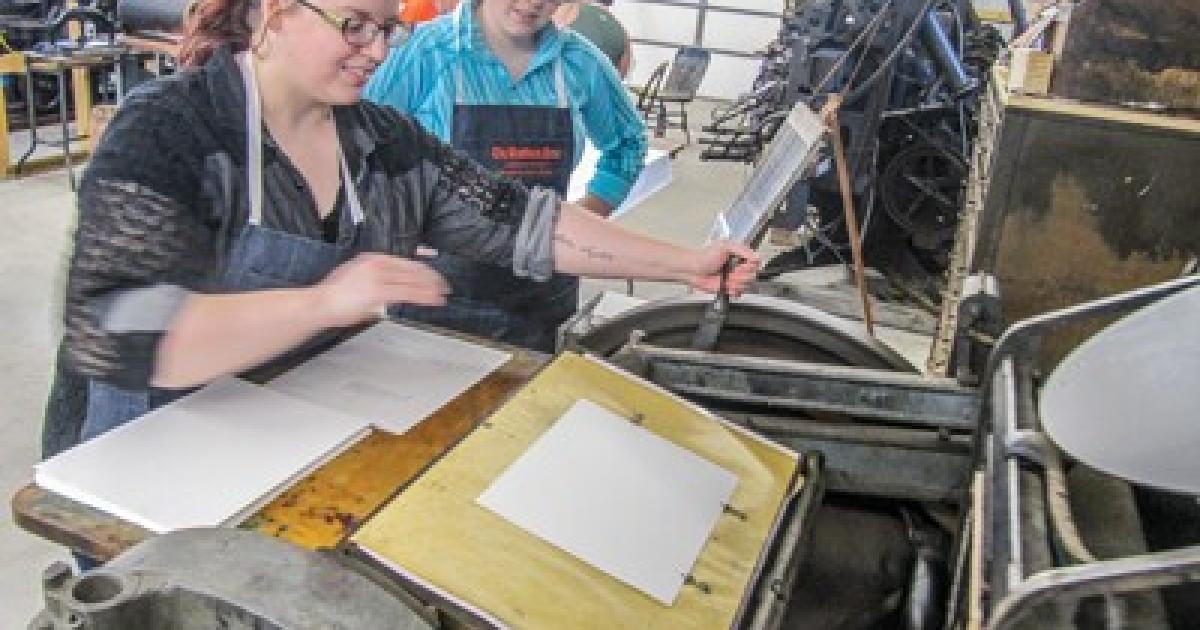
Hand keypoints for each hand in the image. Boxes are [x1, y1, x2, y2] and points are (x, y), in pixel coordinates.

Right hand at [313, 253, 448, 326]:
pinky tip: (433, 301)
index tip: (435, 274)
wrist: (321, 303)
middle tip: (444, 286)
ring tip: (442, 295)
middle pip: (414, 269)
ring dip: (431, 288)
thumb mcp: (357, 275)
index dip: (424, 268)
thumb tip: (391, 284)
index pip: (406, 261)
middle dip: (432, 278)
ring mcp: (380, 277)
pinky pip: (409, 293)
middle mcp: (378, 263)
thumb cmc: (335, 295)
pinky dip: (424, 297)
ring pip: (414, 281)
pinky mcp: (380, 292)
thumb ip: (375, 276)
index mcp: (373, 257)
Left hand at [686, 241, 760, 295]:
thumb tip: (757, 257)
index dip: (751, 267)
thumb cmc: (706, 256)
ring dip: (736, 283)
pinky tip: (727, 287)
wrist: (693, 270)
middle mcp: (739, 267)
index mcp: (740, 256)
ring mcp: (734, 279)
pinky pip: (738, 292)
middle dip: (742, 276)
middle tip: (732, 273)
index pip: (755, 263)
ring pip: (746, 285)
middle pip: (752, 275)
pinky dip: (734, 291)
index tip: (743, 266)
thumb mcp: (725, 247)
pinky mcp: (728, 288)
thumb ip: (742, 250)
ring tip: (727, 280)